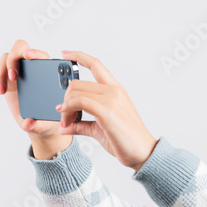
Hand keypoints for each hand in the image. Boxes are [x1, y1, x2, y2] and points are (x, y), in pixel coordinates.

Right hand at [0, 39, 72, 138]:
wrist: (35, 123)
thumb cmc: (44, 119)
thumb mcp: (42, 125)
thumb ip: (36, 125)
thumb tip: (29, 123)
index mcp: (44, 73)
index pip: (40, 55)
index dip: (34, 52)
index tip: (28, 57)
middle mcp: (29, 68)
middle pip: (19, 49)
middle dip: (13, 60)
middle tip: (13, 78)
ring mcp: (15, 71)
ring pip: (4, 59)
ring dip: (0, 74)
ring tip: (2, 92)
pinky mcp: (4, 79)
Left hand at [56, 49, 157, 171]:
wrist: (142, 153)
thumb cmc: (125, 141)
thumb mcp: (100, 129)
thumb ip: (82, 124)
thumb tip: (65, 126)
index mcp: (115, 90)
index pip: (96, 64)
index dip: (78, 56)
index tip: (65, 54)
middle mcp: (114, 90)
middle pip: (77, 83)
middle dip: (64, 99)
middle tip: (64, 117)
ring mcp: (111, 99)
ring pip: (76, 92)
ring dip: (64, 108)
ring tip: (66, 123)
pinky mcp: (107, 111)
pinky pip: (79, 102)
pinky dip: (68, 109)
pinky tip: (66, 121)